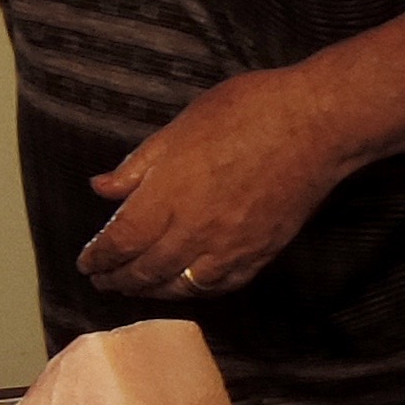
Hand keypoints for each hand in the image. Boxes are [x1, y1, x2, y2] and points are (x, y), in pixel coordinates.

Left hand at [80, 70, 349, 301]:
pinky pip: (220, 285)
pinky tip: (185, 287)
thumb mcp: (178, 128)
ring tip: (135, 288)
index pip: (119, 243)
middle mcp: (193, 231)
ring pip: (180, 285)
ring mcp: (230, 246)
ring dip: (151, 290)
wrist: (318, 123)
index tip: (86, 263)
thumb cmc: (247, 112)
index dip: (98, 257)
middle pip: (145, 270)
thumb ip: (137, 166)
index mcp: (165, 198)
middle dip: (118, 279)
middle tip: (103, 282)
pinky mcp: (261, 252)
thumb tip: (101, 188)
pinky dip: (195, 291)